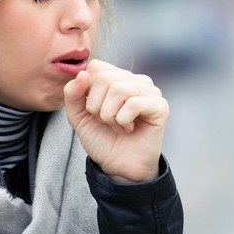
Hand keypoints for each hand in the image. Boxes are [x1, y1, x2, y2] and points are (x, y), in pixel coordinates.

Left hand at [63, 59, 168, 183]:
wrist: (118, 166)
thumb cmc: (102, 139)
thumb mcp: (78, 116)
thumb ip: (73, 94)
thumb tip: (82, 74)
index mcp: (117, 77)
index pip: (96, 67)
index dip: (87, 90)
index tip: (93, 110)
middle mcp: (135, 80)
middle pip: (104, 77)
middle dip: (96, 105)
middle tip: (105, 121)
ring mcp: (150, 92)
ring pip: (118, 89)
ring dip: (110, 115)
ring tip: (117, 125)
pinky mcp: (160, 106)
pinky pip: (134, 103)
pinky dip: (123, 120)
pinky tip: (129, 129)